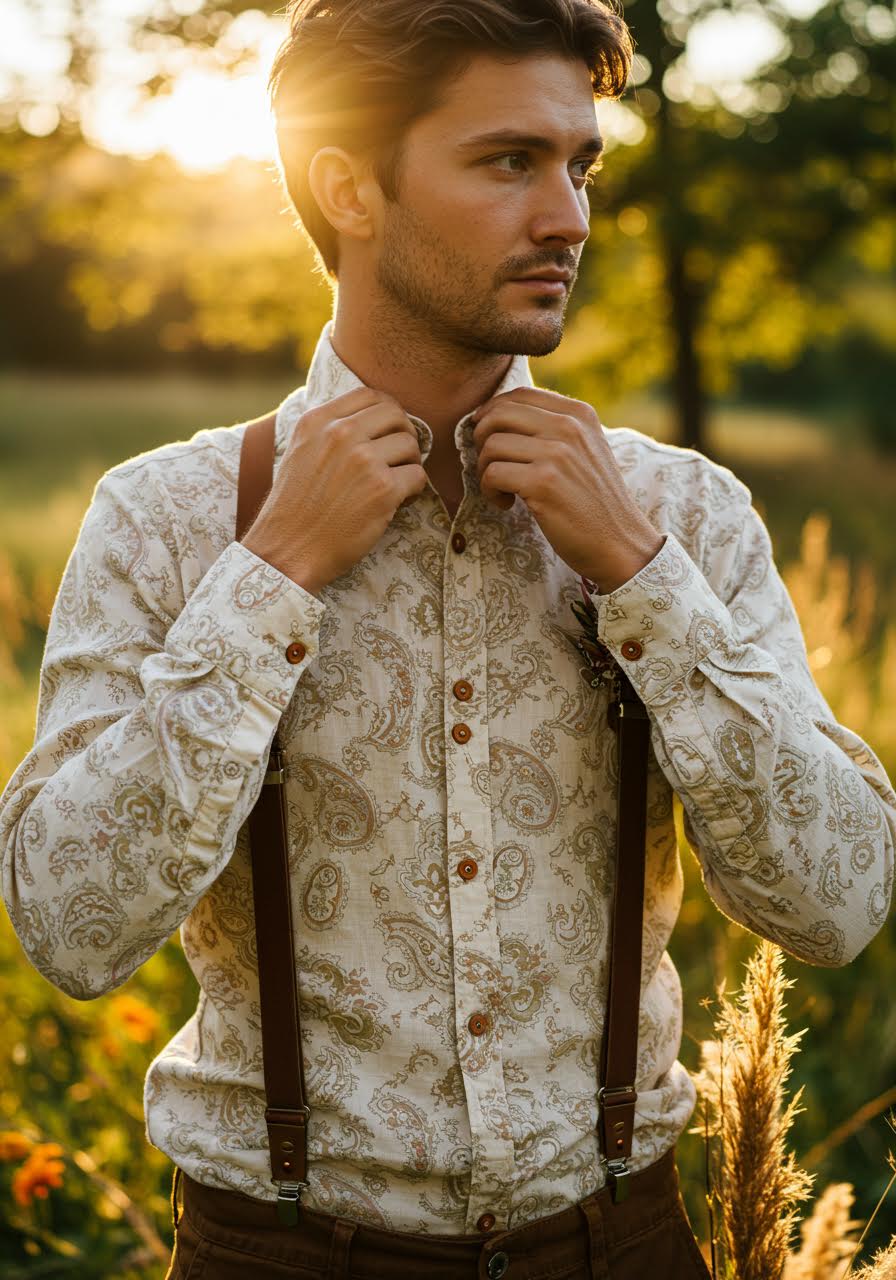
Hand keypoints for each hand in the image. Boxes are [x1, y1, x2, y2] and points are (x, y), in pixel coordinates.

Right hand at [241, 387, 427, 592]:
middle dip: (404, 434)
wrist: (287, 550)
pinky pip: (418, 476)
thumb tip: (370, 420)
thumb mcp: (300, 452)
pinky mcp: (382, 489)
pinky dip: (414, 490)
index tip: (389, 431)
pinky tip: (397, 502)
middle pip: (396, 414)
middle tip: (399, 458)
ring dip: (409, 464)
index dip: (388, 412)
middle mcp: (340, 434)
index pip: (369, 395)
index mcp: (317, 421)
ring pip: (410, 444)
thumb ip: (329, 431)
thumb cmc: (294, 508)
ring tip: (394, 484)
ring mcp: (363, 460)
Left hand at [471, 387, 664, 593]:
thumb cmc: (594, 501)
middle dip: (481, 439)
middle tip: (491, 464)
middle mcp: (569, 426)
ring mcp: (556, 453)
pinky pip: (492, 474)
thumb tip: (498, 414)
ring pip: (490, 445)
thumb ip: (554, 428)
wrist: (620, 543)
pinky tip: (507, 503)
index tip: (487, 437)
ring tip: (503, 489)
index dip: (491, 412)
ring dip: (485, 470)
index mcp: (579, 414)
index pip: (519, 394)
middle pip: (498, 414)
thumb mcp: (585, 450)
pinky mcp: (543, 482)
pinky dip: (490, 492)